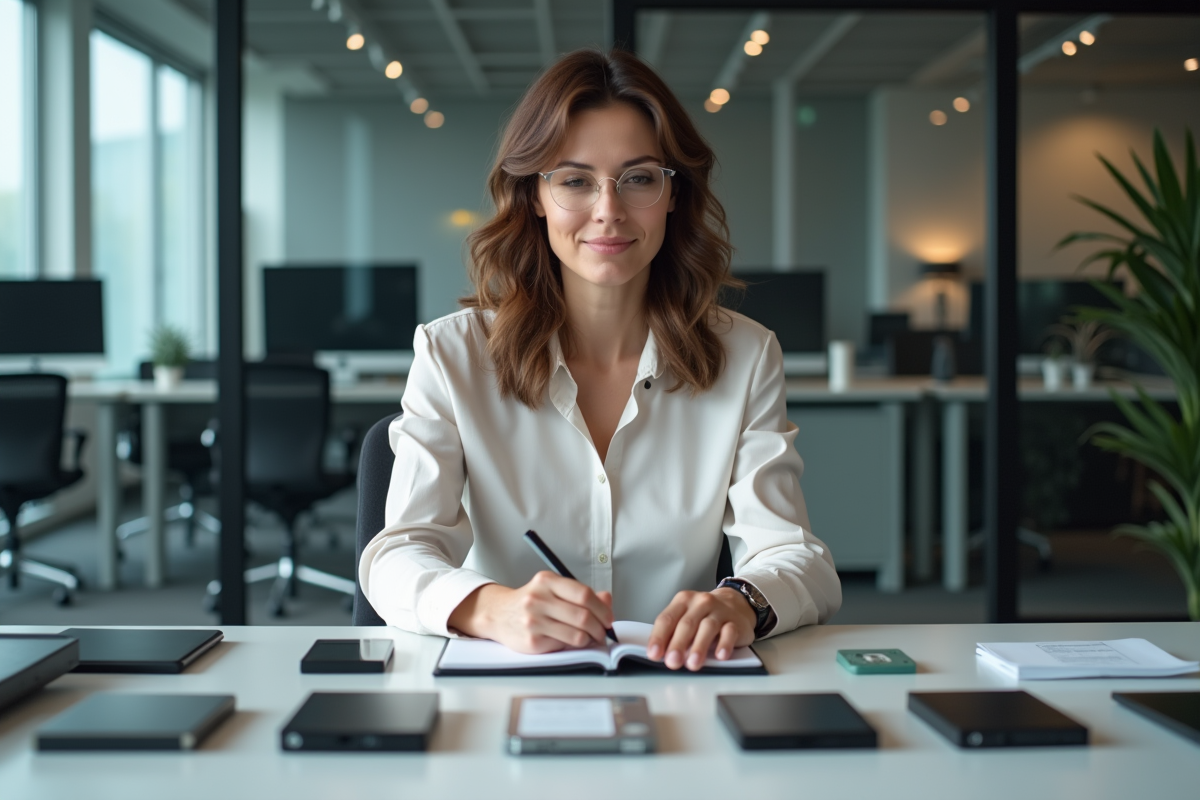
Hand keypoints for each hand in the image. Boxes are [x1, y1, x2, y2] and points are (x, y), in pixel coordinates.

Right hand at [447, 571, 613, 654]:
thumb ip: (580, 594)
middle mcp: (538, 599)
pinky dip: (574, 645)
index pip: (583, 594)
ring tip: (590, 638)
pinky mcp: (532, 641)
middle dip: (600, 627)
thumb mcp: (553, 589)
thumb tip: (607, 600)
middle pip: (583, 616)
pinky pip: (564, 645)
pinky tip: (571, 641)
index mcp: (547, 581)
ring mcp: (534, 621)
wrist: (499, 614)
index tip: (608, 618)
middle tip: (603, 632)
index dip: (602, 609)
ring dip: (590, 639)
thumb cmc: (532, 602)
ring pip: (577, 635)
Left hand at [646, 588, 755, 670]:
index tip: (654, 654)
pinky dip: (724, 644)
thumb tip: (659, 654)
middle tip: (672, 661)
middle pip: (686, 624)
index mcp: (683, 601)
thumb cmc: (704, 614)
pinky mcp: (735, 622)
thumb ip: (673, 632)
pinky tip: (720, 655)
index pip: (667, 619)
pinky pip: (730, 632)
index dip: (659, 637)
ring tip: (693, 663)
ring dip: (699, 646)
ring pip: (708, 627)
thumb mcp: (686, 616)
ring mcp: (719, 611)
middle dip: (678, 644)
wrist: (735, 604)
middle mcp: (700, 603)